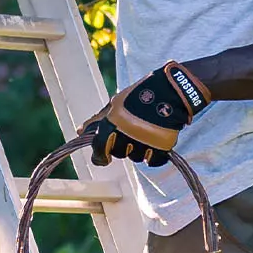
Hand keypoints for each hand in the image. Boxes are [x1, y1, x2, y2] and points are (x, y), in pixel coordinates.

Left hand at [80, 62, 210, 166]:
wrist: (171, 91)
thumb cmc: (140, 94)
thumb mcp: (116, 102)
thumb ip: (98, 119)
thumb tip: (80, 131)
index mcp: (113, 121)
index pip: (99, 148)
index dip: (99, 155)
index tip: (102, 158)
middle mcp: (127, 133)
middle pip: (119, 153)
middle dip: (122, 146)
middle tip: (131, 131)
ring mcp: (145, 141)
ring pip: (135, 157)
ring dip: (138, 149)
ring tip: (145, 132)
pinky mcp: (162, 146)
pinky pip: (153, 161)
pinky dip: (153, 155)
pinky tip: (155, 142)